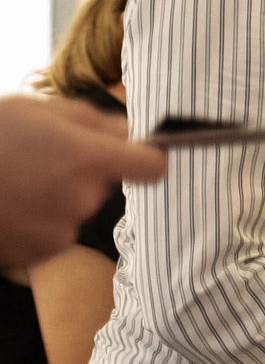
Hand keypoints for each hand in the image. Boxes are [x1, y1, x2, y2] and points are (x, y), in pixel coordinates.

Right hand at [0, 97, 165, 268]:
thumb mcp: (36, 110)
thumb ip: (92, 121)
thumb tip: (130, 132)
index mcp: (85, 158)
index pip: (151, 166)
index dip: (147, 159)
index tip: (139, 155)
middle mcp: (80, 197)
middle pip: (102, 186)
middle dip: (80, 173)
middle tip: (36, 159)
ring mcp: (60, 229)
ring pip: (75, 209)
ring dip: (54, 198)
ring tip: (13, 182)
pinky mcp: (40, 253)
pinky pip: (52, 233)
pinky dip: (35, 222)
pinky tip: (7, 205)